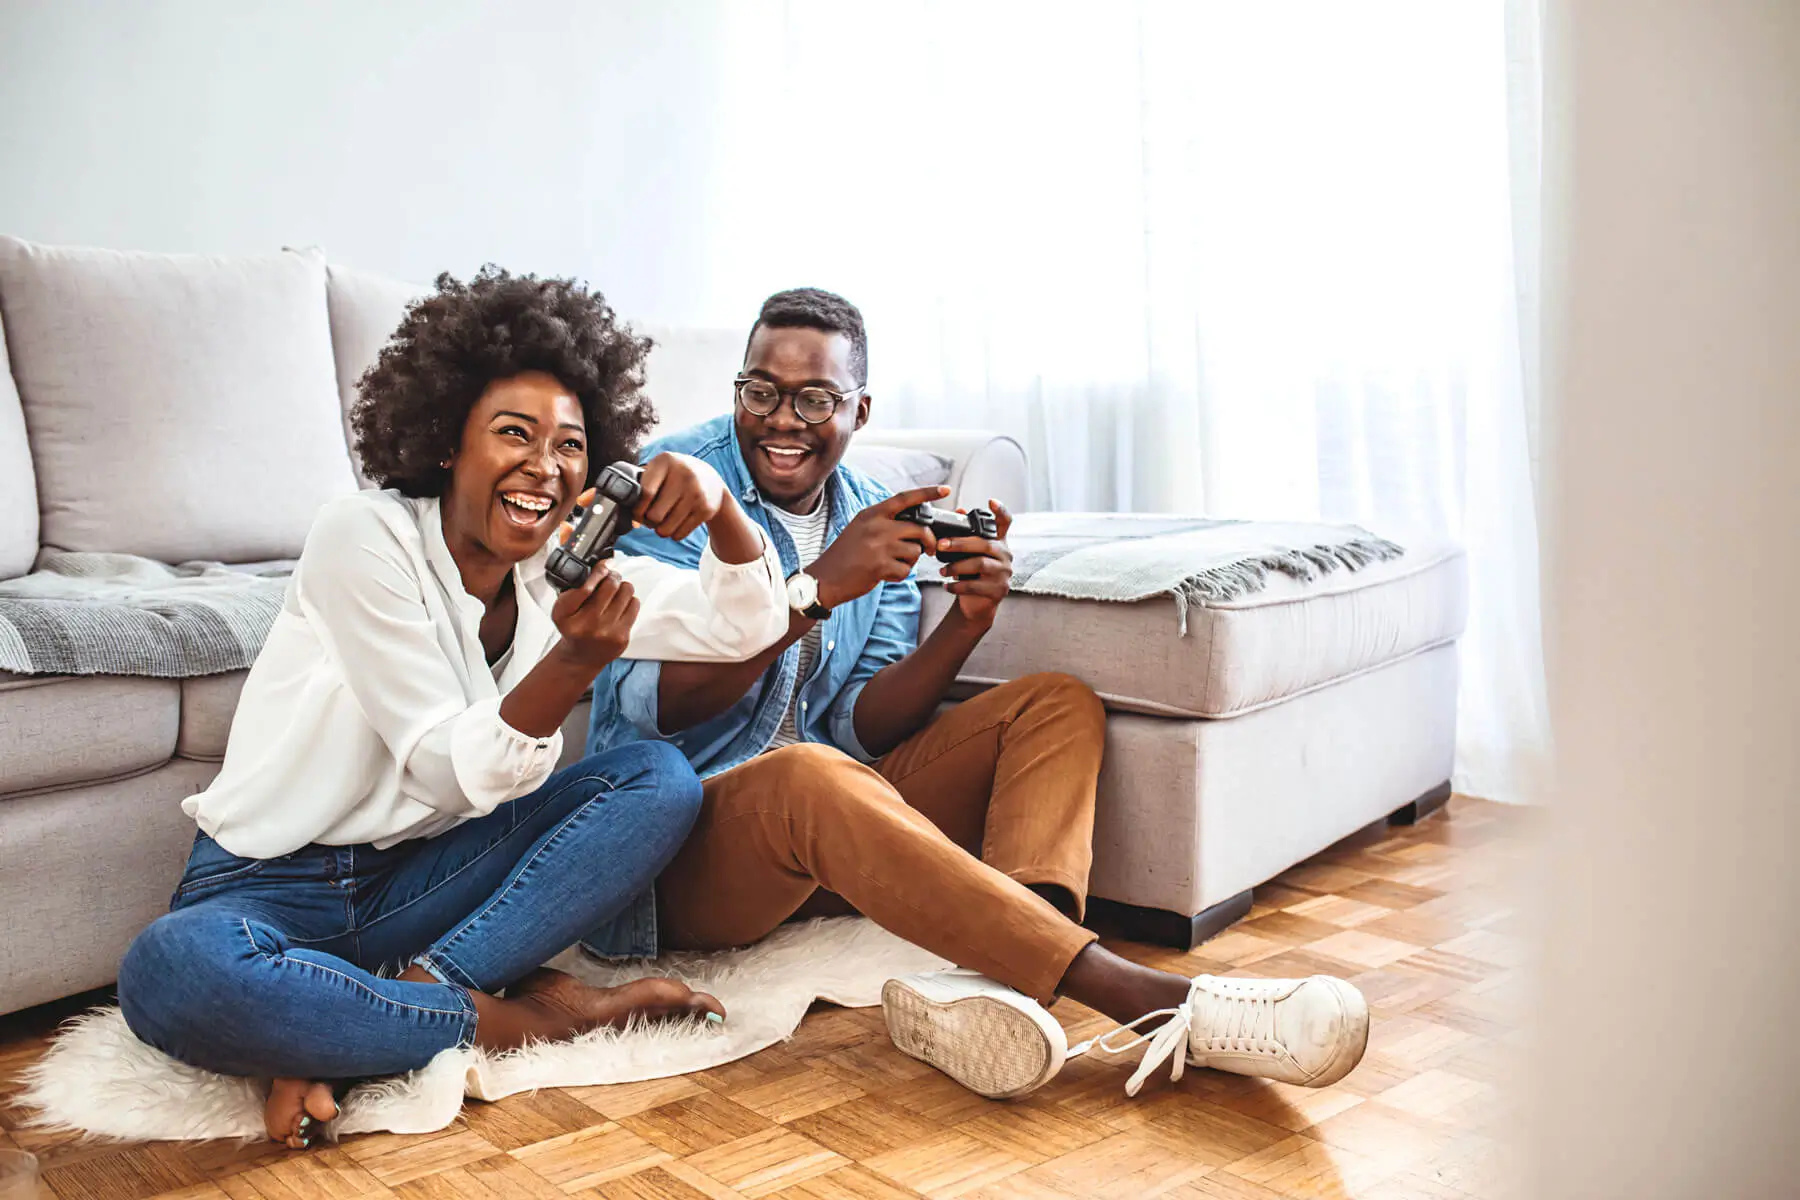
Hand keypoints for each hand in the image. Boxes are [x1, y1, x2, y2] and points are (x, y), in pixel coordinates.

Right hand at [547, 529, 639, 665]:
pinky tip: (619, 605)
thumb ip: (570, 576)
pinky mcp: (622, 637)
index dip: (598, 570)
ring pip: (626, 591)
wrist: (582, 656)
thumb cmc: (572, 624)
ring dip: (622, 586)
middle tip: (610, 576)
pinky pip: (634, 604)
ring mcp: (605, 632)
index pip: (585, 584)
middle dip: (612, 575)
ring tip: (614, 591)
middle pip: (610, 584)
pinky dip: (629, 600)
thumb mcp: (562, 604)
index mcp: (565, 614)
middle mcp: (585, 624)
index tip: (603, 565)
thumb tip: (570, 530)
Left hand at [633, 452, 728, 540]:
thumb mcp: (661, 469)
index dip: (637, 509)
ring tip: (662, 523)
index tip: (637, 514)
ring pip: (666, 528)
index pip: (645, 493)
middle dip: (649, 521)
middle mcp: (684, 475)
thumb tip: (634, 520)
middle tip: (651, 518)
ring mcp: (697, 492)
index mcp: (666, 461)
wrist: (711, 479)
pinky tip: (675, 524)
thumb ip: (643, 485)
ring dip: (660, 530)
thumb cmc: (676, 476)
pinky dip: (674, 534)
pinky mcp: (706, 509)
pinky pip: (680, 534)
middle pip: (655, 514)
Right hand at [808, 485, 950, 608]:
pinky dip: (900, 575)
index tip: (945, 490)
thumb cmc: (845, 555)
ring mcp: (879, 546)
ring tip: (893, 564)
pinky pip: (906, 570)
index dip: (928, 493)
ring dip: (910, 561)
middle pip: (919, 528)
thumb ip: (884, 522)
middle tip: (929, 549)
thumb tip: (915, 526)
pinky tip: (885, 574)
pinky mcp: (880, 566)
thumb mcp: (861, 528)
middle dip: (929, 541)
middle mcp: (877, 526)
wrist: (825, 578)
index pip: (905, 498)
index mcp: (872, 514)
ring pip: (915, 551)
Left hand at [938, 499, 1013, 626]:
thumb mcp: (967, 554)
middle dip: (960, 543)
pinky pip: (975, 585)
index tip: (991, 501)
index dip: (1000, 511)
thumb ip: (964, 534)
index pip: (1005, 523)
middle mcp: (1006, 556)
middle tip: (940, 545)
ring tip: (942, 571)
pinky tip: (947, 586)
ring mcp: (1004, 574)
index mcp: (999, 542)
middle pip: (984, 544)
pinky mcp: (998, 590)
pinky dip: (958, 586)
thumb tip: (958, 510)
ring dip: (956, 567)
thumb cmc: (971, 575)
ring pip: (980, 564)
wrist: (977, 605)